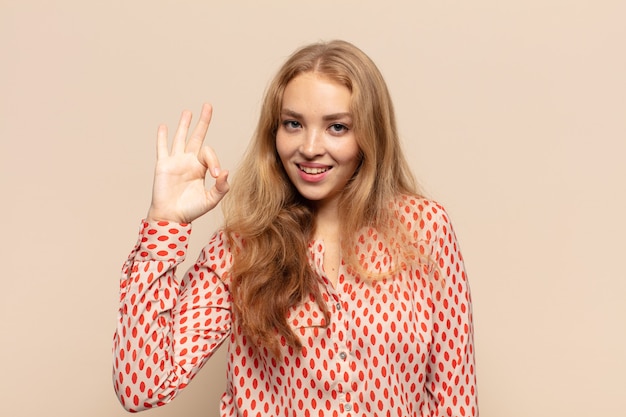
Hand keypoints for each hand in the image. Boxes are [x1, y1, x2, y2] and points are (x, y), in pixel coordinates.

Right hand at [146, 103, 228, 223]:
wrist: (171, 217)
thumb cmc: (191, 210)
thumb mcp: (211, 200)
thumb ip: (221, 188)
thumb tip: (226, 172)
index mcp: (201, 168)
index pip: (209, 154)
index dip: (215, 161)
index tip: (217, 174)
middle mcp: (189, 162)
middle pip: (197, 137)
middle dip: (203, 122)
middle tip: (208, 106)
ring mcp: (175, 161)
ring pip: (180, 138)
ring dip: (184, 124)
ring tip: (188, 112)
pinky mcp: (163, 165)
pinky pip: (162, 148)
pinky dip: (162, 137)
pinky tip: (163, 127)